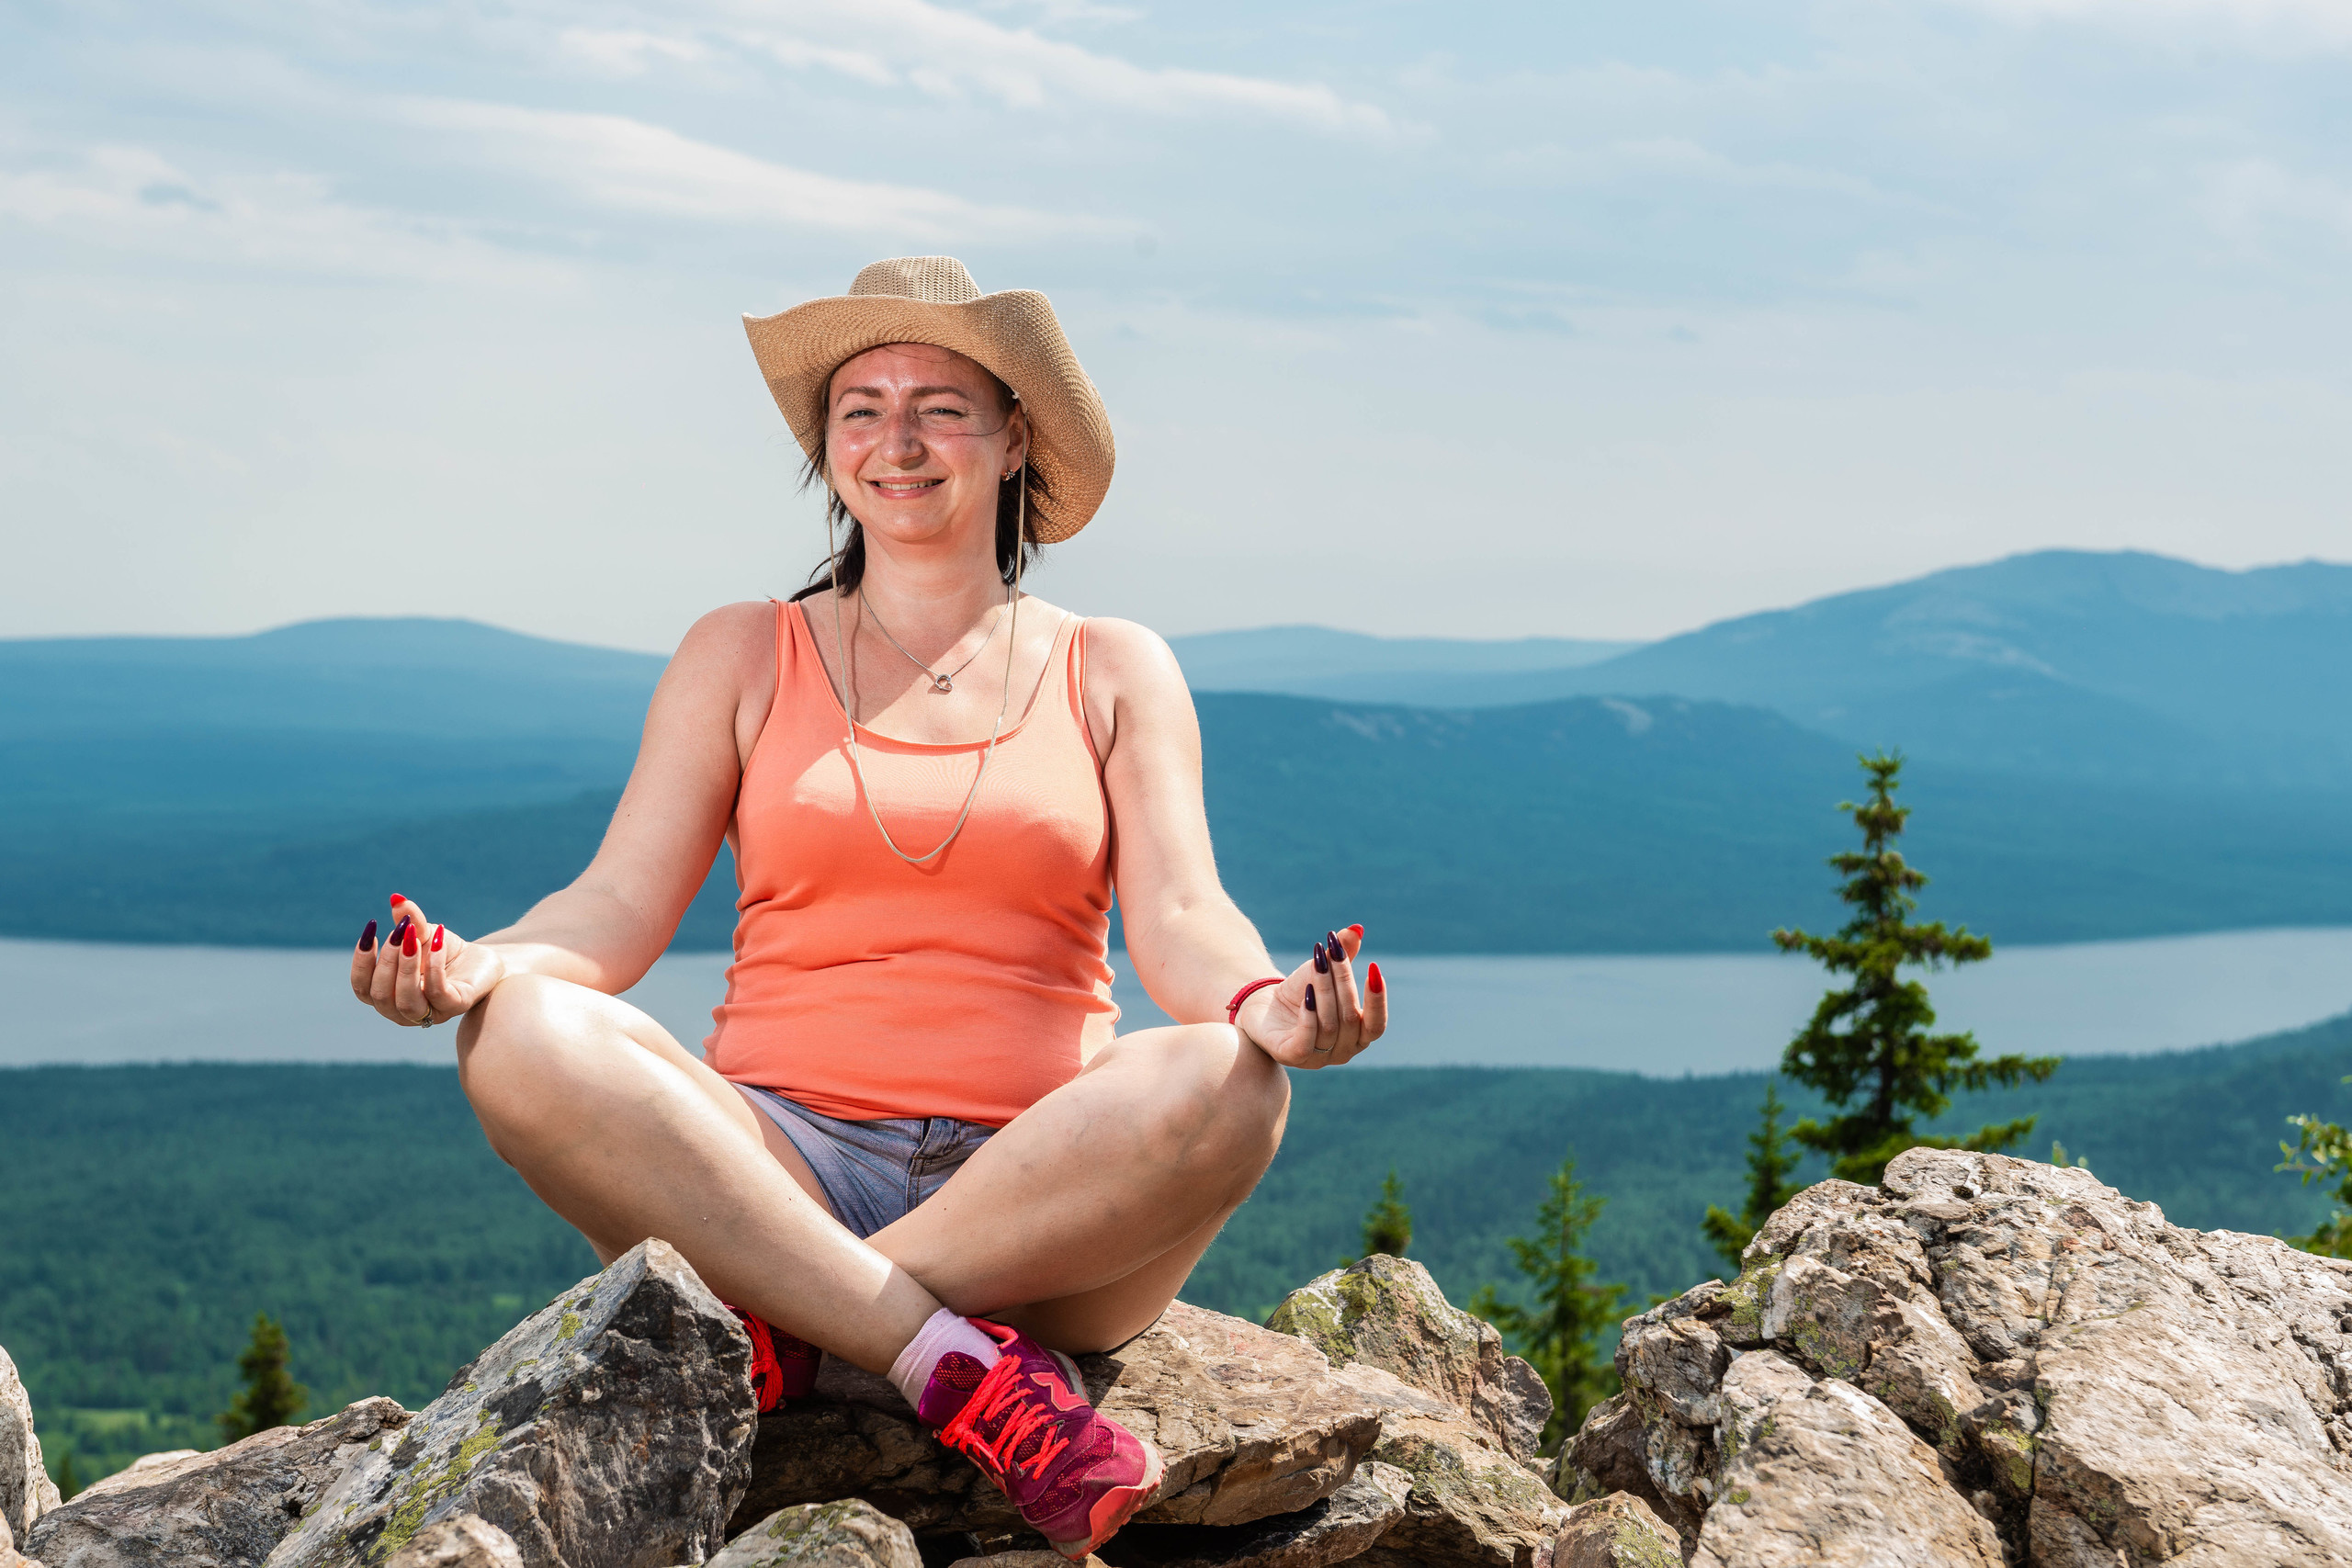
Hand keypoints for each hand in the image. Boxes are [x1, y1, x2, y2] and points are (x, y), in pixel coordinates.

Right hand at [348, 894, 505, 1029]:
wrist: (480, 959)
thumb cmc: (442, 950)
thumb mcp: (423, 933)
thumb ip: (409, 920)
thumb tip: (396, 899)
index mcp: (387, 996)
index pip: (362, 990)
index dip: (361, 963)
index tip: (370, 933)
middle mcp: (403, 1011)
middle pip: (380, 996)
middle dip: (386, 961)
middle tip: (399, 932)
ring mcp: (430, 1013)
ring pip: (406, 1001)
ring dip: (406, 968)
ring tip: (413, 939)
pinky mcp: (456, 1007)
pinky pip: (438, 993)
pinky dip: (434, 967)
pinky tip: (438, 944)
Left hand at [1233, 925, 1387, 1068]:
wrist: (1263, 1006)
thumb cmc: (1301, 991)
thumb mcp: (1323, 970)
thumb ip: (1342, 954)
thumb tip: (1356, 928)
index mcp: (1358, 1037)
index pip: (1377, 1025)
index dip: (1378, 1000)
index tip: (1374, 967)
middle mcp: (1342, 1052)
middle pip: (1351, 1017)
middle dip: (1343, 981)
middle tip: (1332, 951)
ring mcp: (1317, 1059)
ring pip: (1329, 1025)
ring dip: (1324, 991)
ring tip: (1317, 963)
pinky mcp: (1291, 1057)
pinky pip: (1306, 1040)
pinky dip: (1309, 1015)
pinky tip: (1307, 992)